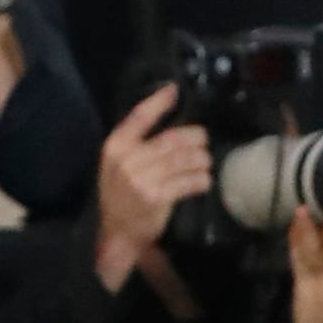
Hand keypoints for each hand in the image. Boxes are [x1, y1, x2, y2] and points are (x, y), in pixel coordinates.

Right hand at [94, 85, 210, 285]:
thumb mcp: (117, 164)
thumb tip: (170, 124)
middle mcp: (128, 160)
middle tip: (204, 138)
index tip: (174, 90)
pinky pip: (186, 183)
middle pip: (170, 139)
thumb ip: (136, 144)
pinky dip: (200, 180)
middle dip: (193, 137)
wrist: (117, 232)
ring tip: (207, 160)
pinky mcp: (156, 198)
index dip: (159, 102)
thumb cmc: (121, 195)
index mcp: (116, 146)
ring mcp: (142, 179)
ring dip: (200, 158)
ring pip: (182, 160)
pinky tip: (206, 180)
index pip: (139, 116)